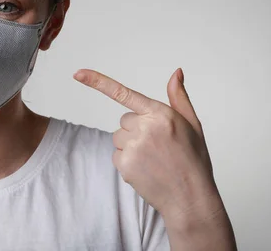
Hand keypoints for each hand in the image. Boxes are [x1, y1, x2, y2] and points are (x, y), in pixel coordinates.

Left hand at [73, 68, 217, 219]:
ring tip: (153, 159)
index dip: (97, 82)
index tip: (77, 73)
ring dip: (130, 146)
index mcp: (161, 114)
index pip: (124, 93)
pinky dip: (127, 161)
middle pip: (124, 120)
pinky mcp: (125, 164)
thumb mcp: (192, 125)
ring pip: (119, 137)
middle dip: (136, 130)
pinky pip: (116, 155)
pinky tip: (146, 169)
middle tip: (157, 146)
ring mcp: (133, 146)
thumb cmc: (192, 160)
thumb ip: (179, 97)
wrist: (191, 198)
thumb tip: (176, 72)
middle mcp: (145, 127)